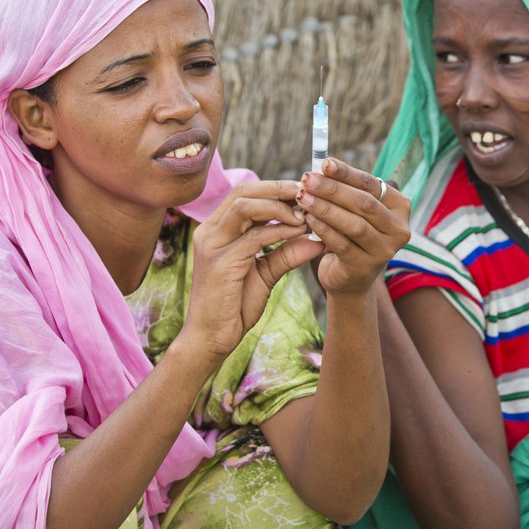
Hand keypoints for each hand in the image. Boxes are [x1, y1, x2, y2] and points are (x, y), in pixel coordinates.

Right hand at [184, 181, 320, 360]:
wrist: (211, 339)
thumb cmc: (235, 306)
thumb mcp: (265, 274)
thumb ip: (286, 254)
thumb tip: (318, 241)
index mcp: (217, 229)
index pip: (244, 194)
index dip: (275, 189)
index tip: (304, 193)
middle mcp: (210, 231)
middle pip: (243, 191)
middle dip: (278, 189)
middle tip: (308, 193)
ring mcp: (212, 244)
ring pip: (244, 205)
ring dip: (279, 206)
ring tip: (305, 213)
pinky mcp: (221, 262)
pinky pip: (253, 236)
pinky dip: (279, 231)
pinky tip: (299, 233)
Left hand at [297, 158, 410, 297]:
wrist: (350, 278)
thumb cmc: (351, 235)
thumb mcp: (354, 210)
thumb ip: (346, 189)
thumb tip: (323, 166)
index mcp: (400, 207)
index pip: (372, 184)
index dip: (347, 172)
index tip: (324, 163)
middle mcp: (399, 229)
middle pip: (364, 203)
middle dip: (333, 189)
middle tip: (307, 179)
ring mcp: (385, 250)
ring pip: (354, 224)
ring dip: (325, 208)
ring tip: (303, 197)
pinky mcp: (366, 267)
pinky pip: (342, 244)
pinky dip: (323, 229)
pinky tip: (307, 219)